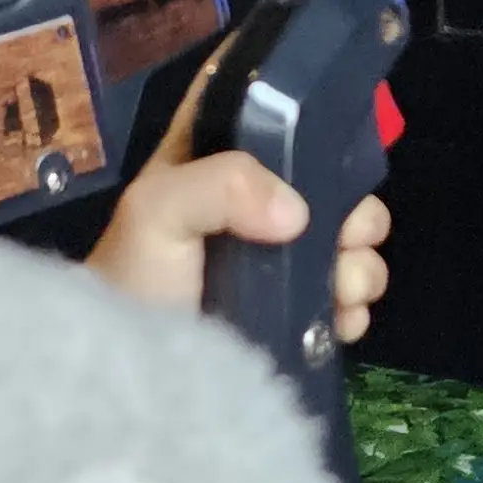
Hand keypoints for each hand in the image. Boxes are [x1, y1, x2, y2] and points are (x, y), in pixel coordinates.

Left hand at [84, 55, 392, 340]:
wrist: (123, 372)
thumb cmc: (134, 276)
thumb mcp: (158, 210)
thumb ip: (223, 186)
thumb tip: (299, 215)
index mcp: (221, 157)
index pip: (275, 109)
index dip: (311, 113)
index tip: (334, 141)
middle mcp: (258, 201)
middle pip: (336, 184)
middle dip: (354, 213)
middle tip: (342, 238)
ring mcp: (282, 259)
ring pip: (354, 245)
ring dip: (358, 269)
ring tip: (336, 291)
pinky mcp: (297, 311)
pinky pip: (351, 300)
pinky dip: (353, 309)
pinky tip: (337, 320)